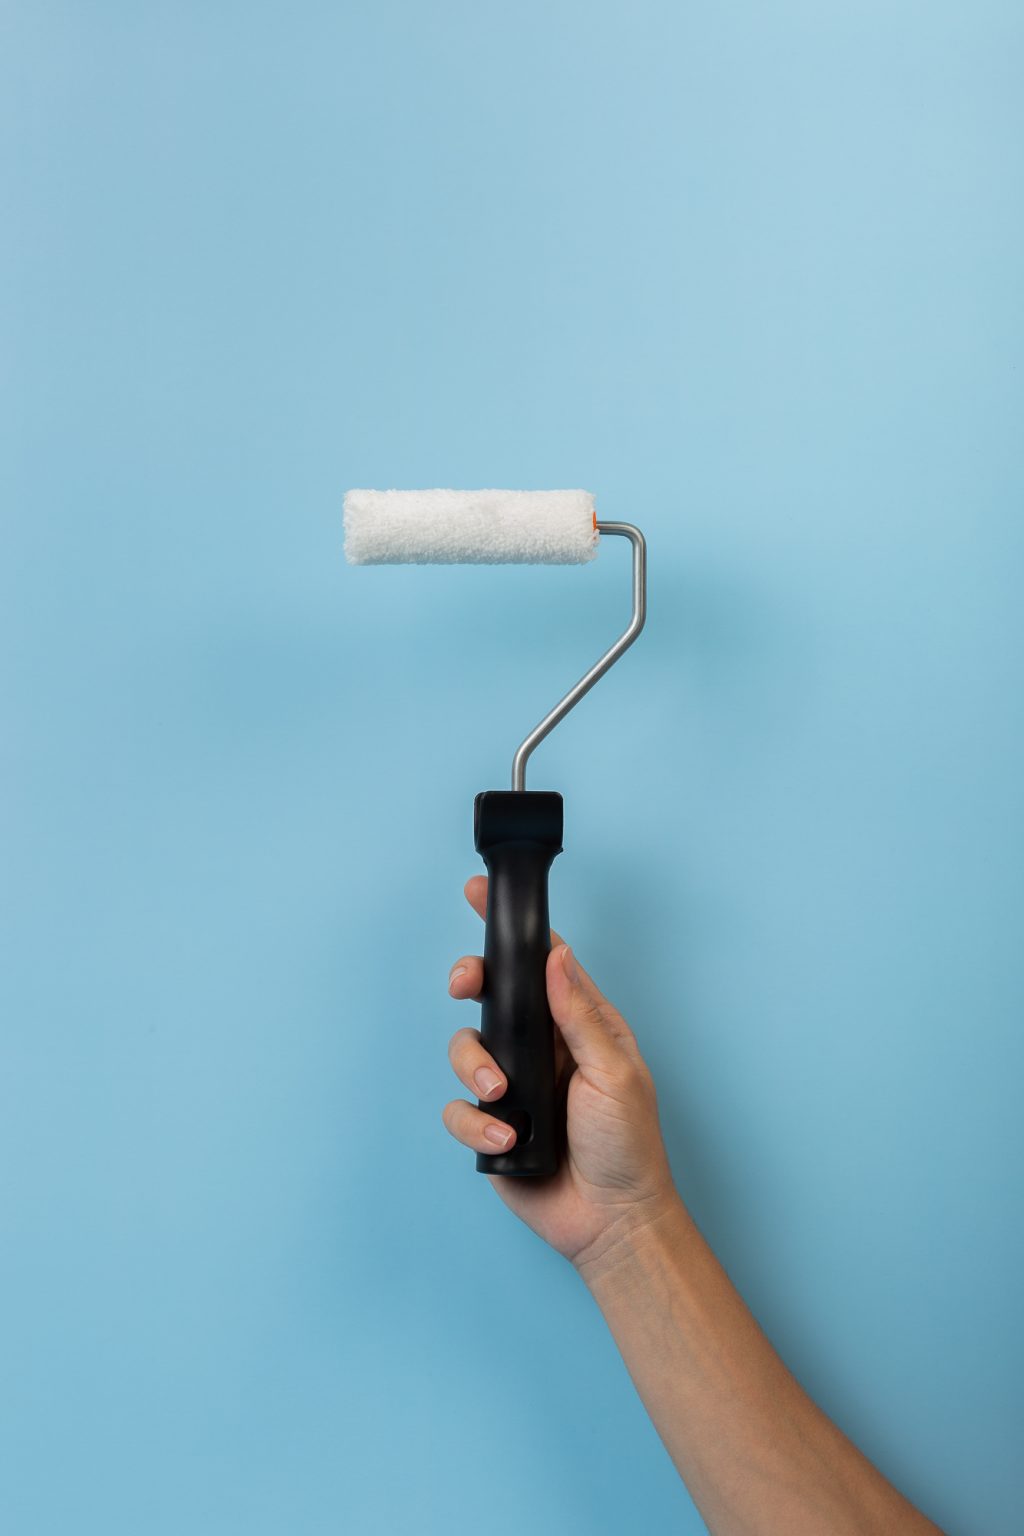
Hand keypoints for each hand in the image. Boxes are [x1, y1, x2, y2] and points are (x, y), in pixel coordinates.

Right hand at [442, 875, 679, 1269]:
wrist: (612, 1222)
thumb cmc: (629, 1146)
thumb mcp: (614, 1073)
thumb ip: (580, 1016)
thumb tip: (557, 957)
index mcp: (578, 1025)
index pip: (542, 963)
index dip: (510, 930)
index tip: (479, 894)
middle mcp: (541, 1049)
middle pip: (491, 995)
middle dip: (471, 982)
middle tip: (465, 985)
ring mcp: (514, 1087)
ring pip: (465, 1049)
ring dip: (474, 1065)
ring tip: (502, 1095)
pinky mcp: (491, 1127)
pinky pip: (459, 1108)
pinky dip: (476, 1121)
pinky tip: (508, 1139)